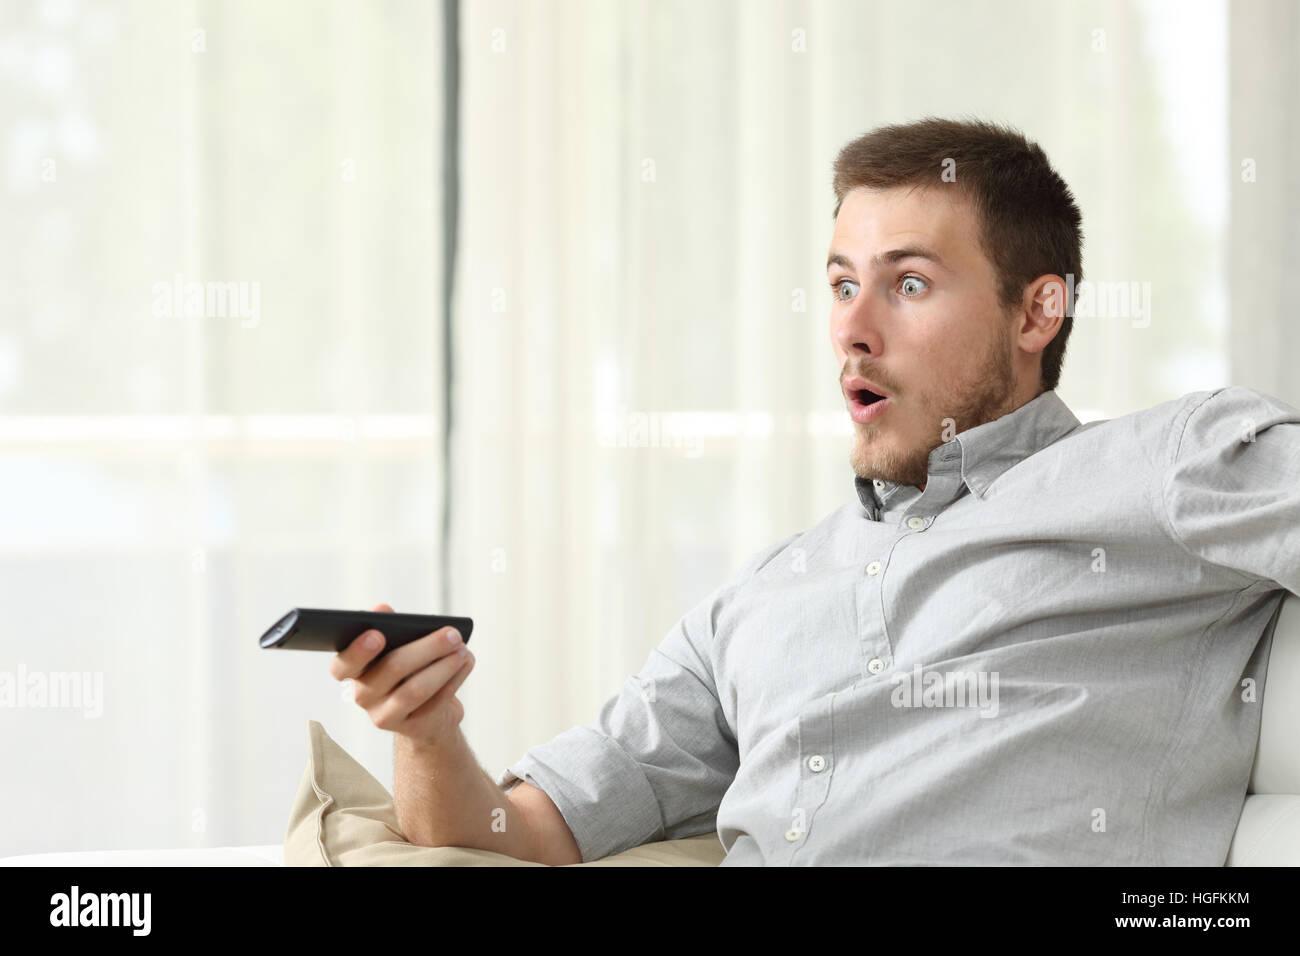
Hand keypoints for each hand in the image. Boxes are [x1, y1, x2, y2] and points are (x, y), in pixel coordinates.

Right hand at [329, 603, 474, 746]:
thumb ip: (388, 628)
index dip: (357, 651)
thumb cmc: (409, 670)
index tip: (378, 634)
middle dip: (427, 648)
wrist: (427, 714)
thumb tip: (382, 610)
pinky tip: (467, 661)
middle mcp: (363, 696)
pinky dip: (455, 678)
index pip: (342, 666)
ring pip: (416, 689)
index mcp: (354, 672)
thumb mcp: (396, 647)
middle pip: (392, 668)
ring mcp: (386, 716)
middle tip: (453, 634)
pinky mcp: (413, 728)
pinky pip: (436, 702)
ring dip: (444, 665)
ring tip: (462, 648)